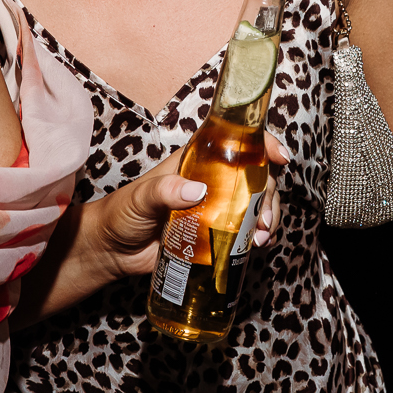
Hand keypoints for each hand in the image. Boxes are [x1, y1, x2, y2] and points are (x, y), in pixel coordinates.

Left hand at [81, 130, 287, 282]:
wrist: (112, 250)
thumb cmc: (122, 214)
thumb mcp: (140, 198)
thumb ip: (164, 191)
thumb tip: (197, 191)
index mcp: (195, 161)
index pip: (234, 142)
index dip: (261, 144)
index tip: (280, 156)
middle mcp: (211, 181)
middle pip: (254, 175)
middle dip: (269, 193)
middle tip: (264, 217)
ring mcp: (216, 208)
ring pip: (255, 204)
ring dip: (267, 217)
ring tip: (261, 236)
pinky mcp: (215, 235)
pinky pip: (245, 232)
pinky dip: (257, 237)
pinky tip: (256, 246)